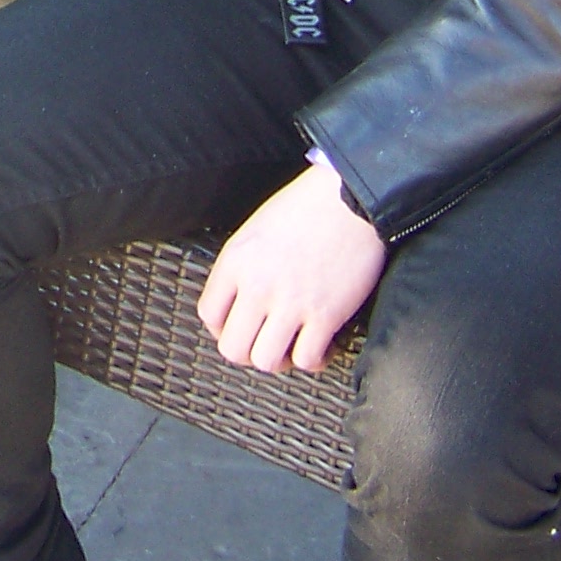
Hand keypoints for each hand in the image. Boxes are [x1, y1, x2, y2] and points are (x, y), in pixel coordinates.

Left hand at [196, 161, 385, 372]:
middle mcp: (257, 286)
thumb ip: (243, 265)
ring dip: (279, 360)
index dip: (222, 329)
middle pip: (233, 348)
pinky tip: (321, 346)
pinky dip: (314, 360)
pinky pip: (307, 359)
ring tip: (292, 346)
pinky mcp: (325, 315)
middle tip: (264, 343)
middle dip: (247, 352)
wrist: (351, 199)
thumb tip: (241, 299)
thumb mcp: (257, 229)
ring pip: (266, 361)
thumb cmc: (307, 207)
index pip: (209, 314)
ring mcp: (291, 303)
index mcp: (236, 261)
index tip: (239, 328)